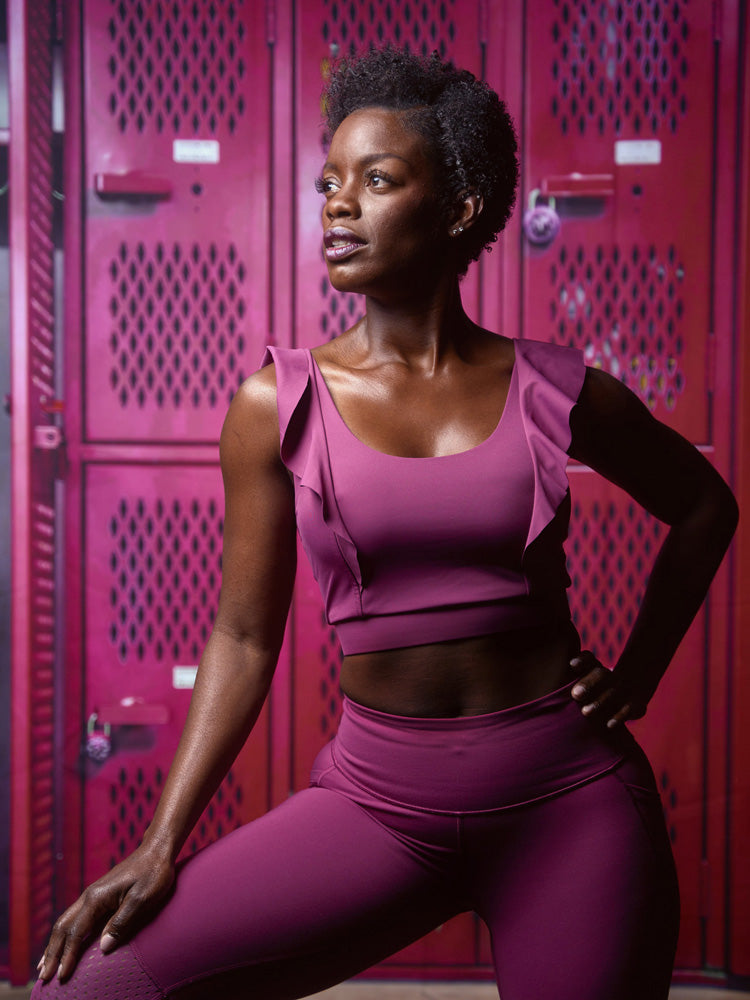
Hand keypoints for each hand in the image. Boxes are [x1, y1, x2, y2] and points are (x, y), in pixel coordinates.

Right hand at [37, 844, 174, 982]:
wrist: (157, 850)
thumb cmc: (153, 873)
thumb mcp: (142, 899)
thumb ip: (121, 922)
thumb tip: (104, 947)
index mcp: (97, 898)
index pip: (76, 932)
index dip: (68, 955)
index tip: (62, 976)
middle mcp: (89, 897)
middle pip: (62, 927)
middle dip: (52, 952)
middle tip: (43, 977)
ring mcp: (93, 896)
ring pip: (66, 923)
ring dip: (55, 945)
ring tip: (45, 965)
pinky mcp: (99, 897)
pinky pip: (76, 919)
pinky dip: (66, 935)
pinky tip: (65, 945)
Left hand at [570, 650, 646, 728]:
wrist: (633, 693)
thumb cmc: (597, 690)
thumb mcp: (585, 684)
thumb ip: (572, 680)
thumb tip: (558, 678)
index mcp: (596, 668)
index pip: (589, 659)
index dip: (582, 660)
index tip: (572, 665)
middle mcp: (612, 676)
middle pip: (601, 674)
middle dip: (588, 683)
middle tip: (576, 695)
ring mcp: (625, 689)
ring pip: (613, 691)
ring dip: (599, 702)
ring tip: (585, 712)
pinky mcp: (637, 704)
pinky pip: (630, 708)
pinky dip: (620, 716)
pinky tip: (609, 724)